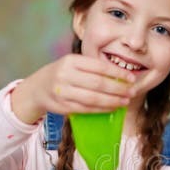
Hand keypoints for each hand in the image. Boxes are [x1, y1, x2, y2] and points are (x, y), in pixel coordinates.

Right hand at [11, 54, 136, 122]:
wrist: (37, 88)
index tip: (131, 78)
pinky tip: (112, 108)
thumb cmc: (62, 74)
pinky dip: (102, 109)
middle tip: (132, 92)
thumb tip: (121, 77)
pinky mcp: (62, 106)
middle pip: (98, 83)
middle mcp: (65, 75)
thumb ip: (92, 68)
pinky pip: (86, 109)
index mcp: (71, 61)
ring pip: (93, 98)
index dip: (117, 73)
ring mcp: (62, 91)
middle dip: (118, 89)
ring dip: (113, 101)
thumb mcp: (73, 64)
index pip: (99, 67)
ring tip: (125, 101)